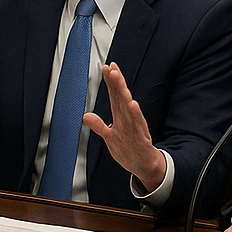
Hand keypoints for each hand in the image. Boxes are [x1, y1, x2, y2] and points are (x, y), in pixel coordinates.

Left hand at [84, 62, 165, 191]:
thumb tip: (85, 116)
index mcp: (121, 116)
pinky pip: (137, 124)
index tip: (107, 67)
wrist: (145, 164)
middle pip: (121, 96)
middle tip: (112, 68)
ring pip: (127, 106)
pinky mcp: (139, 136)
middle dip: (116, 82)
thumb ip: (99, 125)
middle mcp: (127, 118)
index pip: (115, 95)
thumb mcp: (110, 136)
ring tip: (119, 80)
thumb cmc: (129, 147)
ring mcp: (134, 126)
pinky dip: (134, 114)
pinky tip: (132, 104)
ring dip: (123, 93)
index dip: (111, 82)